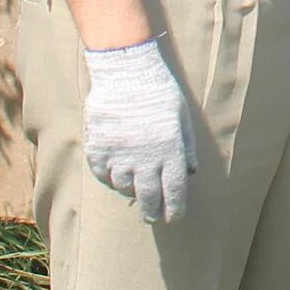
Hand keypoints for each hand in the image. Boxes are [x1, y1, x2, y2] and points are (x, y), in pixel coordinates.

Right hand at [80, 40, 193, 222]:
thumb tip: (190, 172)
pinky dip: (110, 179)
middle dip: (152, 212)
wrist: (126, 72)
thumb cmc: (159, 91)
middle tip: (153, 217)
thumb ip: (188, 146)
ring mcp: (120, 156)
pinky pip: (103, 176)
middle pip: (149, 197)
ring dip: (131, 191)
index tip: (173, 218)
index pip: (174, 191)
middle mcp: (145, 159)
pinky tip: (116, 174)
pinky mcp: (99, 150)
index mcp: (170, 151)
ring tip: (135, 188)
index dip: (174, 209)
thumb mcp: (182, 116)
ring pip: (124, 188)